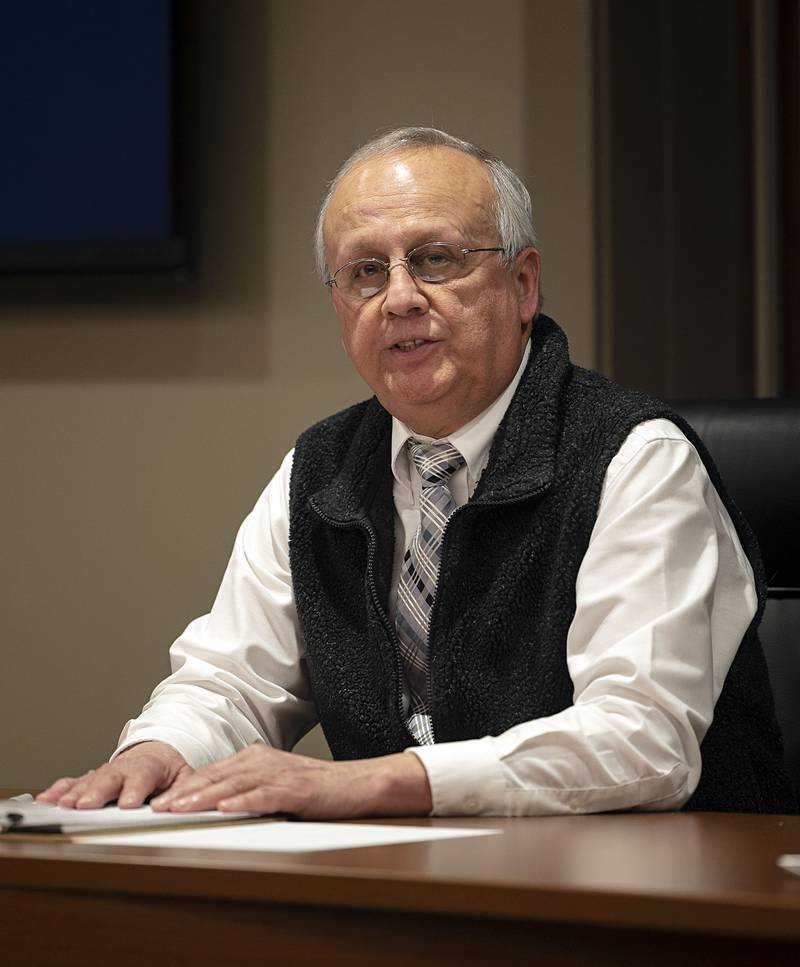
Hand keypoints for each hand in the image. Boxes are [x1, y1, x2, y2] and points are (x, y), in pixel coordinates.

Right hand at [36, 741, 192, 808]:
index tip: (128, 804)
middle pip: (109, 779)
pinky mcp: (90, 780)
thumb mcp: (183, 776)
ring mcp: (104, 773)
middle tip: (87, 805)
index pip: (142, 778)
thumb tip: (180, 805)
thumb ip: (183, 790)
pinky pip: (72, 784)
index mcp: (148, 767)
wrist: (154, 752)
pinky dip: (59, 791)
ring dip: (74, 794)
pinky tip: (47, 800)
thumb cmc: (167, 769)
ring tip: (64, 806)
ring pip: (88, 782)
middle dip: (98, 792)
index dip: (134, 790)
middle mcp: (123, 769)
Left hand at [150, 745, 432, 818]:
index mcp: (255, 758)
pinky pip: (265, 795)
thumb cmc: (316, 790)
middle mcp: (263, 760)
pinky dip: (243, 801)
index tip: (158, 804)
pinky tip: (226, 808)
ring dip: (204, 797)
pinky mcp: (297, 789)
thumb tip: (215, 803)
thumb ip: (248, 788)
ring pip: (233, 784)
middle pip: (215, 777)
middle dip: (184, 793)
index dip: (183, 788)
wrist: (358, 784)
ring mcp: (280, 773)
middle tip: (157, 809)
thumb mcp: (276, 785)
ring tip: (179, 809)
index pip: (211, 774)